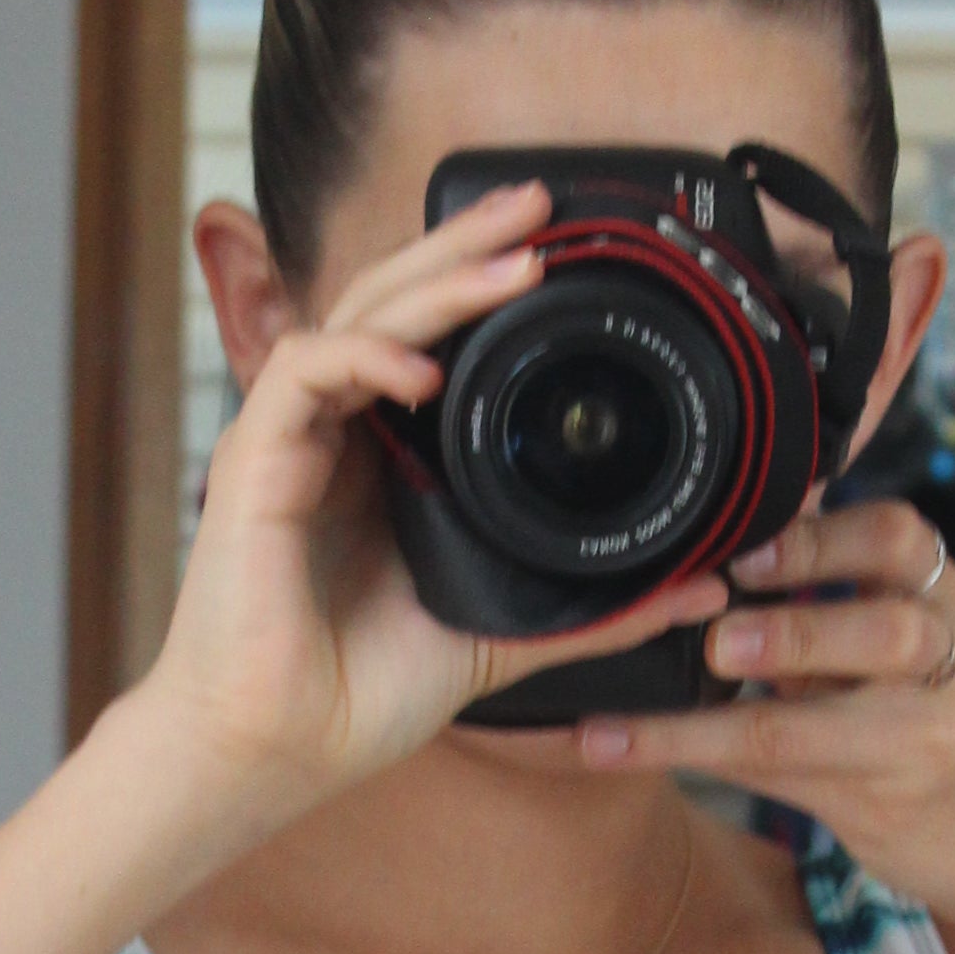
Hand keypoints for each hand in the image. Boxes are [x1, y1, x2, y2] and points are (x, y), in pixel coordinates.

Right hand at [128, 182, 730, 822]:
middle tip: (541, 203)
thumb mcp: (501, 638)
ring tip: (514, 259)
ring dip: (436, 281)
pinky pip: (304, 371)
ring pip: (356, 314)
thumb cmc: (357, 696)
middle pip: (396, 300)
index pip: (431, 338)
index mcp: (382, 458)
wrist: (278, 750)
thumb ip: (595, 609)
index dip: (485, 287)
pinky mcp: (251, 460)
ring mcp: (290, 439)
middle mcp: (335, 433)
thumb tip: (704, 589)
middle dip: (468, 245)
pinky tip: (422, 369)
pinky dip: (364, 356)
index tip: (559, 254)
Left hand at [572, 498, 954, 937]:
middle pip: (879, 632)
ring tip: (627, 722)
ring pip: (806, 729)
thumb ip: (850, 600)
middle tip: (719, 637)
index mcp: (949, 608)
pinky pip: (773, 781)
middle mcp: (945, 670)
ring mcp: (916, 746)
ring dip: (710, 724)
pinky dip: (694, 759)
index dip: (824, 538)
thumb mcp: (932, 649)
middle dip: (795, 629)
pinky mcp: (880, 810)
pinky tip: (624, 749)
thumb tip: (752, 529)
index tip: (752, 545)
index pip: (903, 543)